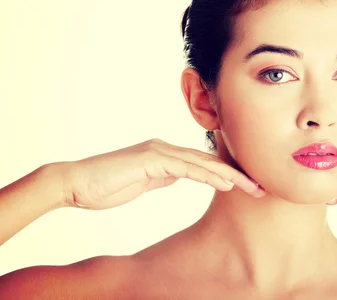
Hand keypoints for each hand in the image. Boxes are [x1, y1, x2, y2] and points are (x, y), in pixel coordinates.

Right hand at [55, 138, 265, 209]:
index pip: (204, 164)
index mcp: (165, 154)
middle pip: (210, 161)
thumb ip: (163, 177)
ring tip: (253, 186)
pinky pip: (186, 168)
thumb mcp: (143, 183)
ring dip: (231, 175)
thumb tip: (180, 177)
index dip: (228, 174)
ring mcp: (159, 151)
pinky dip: (209, 175)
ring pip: (203, 162)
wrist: (75, 183)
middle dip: (238, 174)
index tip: (249, 187)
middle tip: (262, 186)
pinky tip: (227, 183)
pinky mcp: (151, 159)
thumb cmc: (105, 185)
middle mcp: (166, 148)